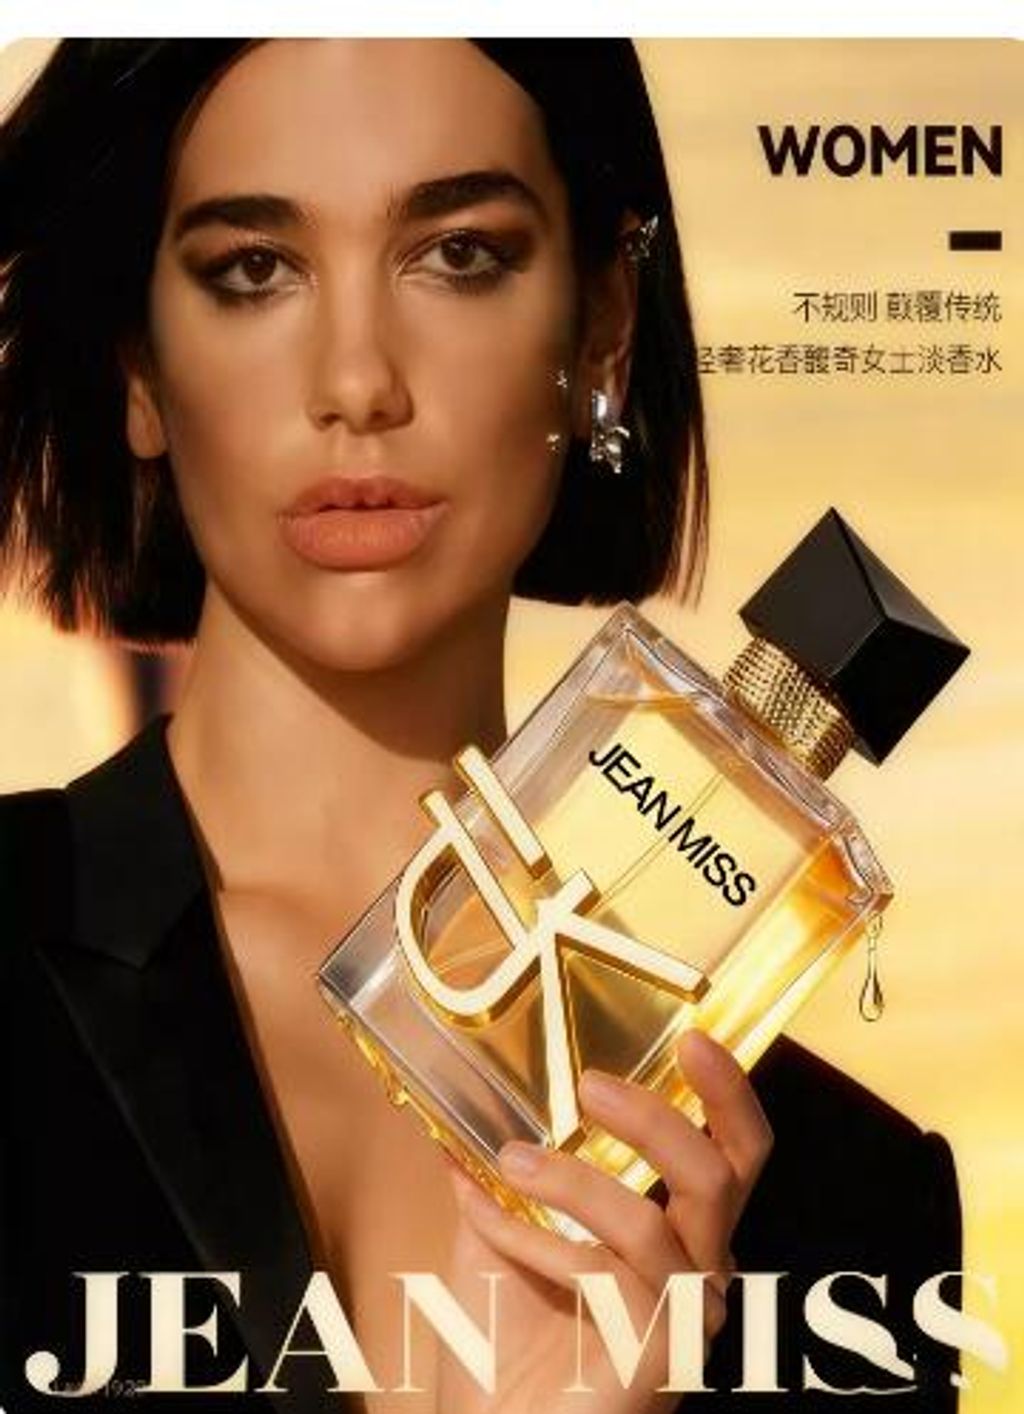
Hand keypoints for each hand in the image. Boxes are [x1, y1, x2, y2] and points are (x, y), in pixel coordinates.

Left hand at [439, 1029, 772, 1412]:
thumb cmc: (504, 1344)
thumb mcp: (501, 1230)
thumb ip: (506, 1170)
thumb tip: (469, 1098)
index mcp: (683, 1233)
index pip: (736, 1151)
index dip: (728, 1091)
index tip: (691, 1037)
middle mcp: (701, 1270)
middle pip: (723, 1173)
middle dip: (659, 1116)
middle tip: (590, 1085)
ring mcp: (686, 1317)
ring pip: (650, 1222)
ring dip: (572, 1182)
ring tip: (510, 1161)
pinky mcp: (660, 1356)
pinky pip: (604, 1275)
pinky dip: (539, 1240)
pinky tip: (490, 1225)